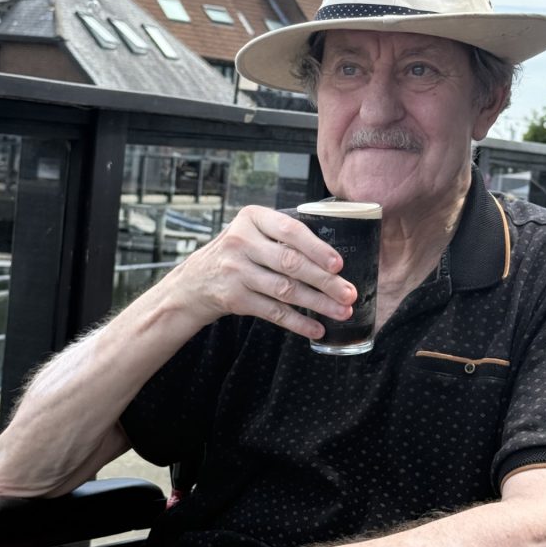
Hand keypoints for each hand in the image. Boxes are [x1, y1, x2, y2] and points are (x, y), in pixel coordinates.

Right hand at [169, 205, 356, 339]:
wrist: (195, 280)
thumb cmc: (239, 252)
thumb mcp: (253, 231)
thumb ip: (284, 235)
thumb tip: (335, 256)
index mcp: (252, 218)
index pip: (289, 230)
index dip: (316, 248)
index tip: (339, 264)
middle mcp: (241, 242)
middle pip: (290, 263)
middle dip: (325, 281)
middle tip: (350, 293)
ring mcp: (236, 271)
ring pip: (285, 290)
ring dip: (317, 303)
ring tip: (342, 311)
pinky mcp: (234, 298)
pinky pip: (273, 312)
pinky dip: (298, 322)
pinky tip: (317, 328)